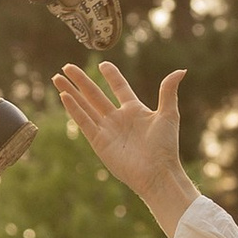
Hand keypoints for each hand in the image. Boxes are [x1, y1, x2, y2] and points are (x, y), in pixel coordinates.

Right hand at [53, 61, 193, 227]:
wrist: (157, 173)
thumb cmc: (166, 147)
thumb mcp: (169, 114)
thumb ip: (168, 91)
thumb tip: (180, 70)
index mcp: (135, 111)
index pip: (120, 88)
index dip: (112, 76)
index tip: (103, 64)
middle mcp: (118, 119)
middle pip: (95, 94)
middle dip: (81, 81)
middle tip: (67, 67)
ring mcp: (107, 130)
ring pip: (85, 105)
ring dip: (71, 91)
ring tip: (57, 77)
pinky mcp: (98, 141)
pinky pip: (83, 121)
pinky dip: (74, 108)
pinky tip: (64, 95)